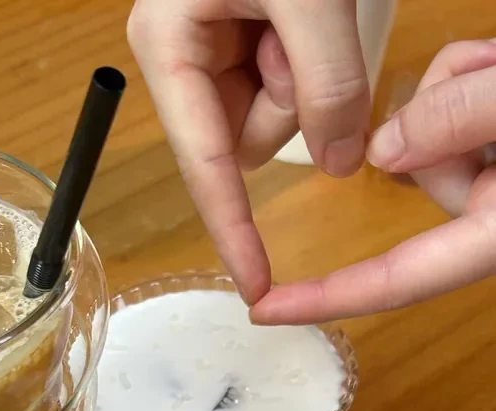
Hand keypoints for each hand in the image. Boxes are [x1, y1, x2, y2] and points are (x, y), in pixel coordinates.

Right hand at [127, 0, 369, 303]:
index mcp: (169, 47)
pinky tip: (299, 15)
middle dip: (287, 104)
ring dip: (301, 78)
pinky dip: (305, 63)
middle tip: (299, 31)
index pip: (204, 167)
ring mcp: (208, 52)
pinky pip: (280, 84)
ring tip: (298, 12)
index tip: (254, 286)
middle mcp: (180, 58)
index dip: (233, 230)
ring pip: (267, 115)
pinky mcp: (237, 43)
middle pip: (242, 140)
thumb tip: (339, 165)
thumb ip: (327, 84)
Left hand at [251, 39, 495, 323]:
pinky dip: (481, 73)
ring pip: (438, 130)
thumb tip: (382, 154)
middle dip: (447, 114)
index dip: (327, 298)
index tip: (263, 308)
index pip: (396, 278)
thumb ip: (464, 119)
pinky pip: (463, 105)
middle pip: (420, 172)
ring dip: (468, 84)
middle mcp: (495, 212)